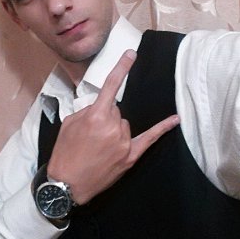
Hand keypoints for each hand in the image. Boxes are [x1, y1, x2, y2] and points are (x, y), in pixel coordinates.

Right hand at [47, 49, 179, 204]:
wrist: (67, 184)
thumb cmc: (65, 153)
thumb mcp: (69, 124)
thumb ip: (87, 111)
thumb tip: (100, 108)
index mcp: (96, 115)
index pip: (112, 86)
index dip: (122, 67)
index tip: (131, 53)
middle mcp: (113, 126)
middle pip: (116, 110)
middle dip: (104, 117)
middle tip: (90, 135)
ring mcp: (124, 142)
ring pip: (123, 124)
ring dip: (113, 130)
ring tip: (97, 147)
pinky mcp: (130, 156)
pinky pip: (149, 139)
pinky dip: (162, 128)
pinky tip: (174, 119)